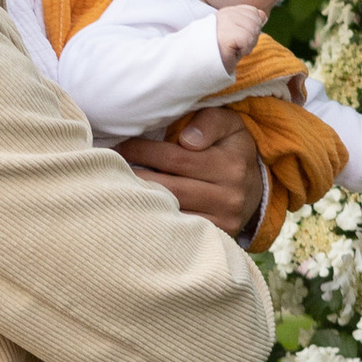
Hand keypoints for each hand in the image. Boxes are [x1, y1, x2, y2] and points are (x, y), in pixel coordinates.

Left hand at [117, 107, 264, 236]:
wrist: (255, 190)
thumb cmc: (231, 149)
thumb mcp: (229, 125)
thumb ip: (209, 122)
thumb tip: (186, 140)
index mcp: (230, 164)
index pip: (174, 158)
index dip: (142, 150)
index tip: (120, 146)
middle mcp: (229, 196)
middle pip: (168, 187)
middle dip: (133, 177)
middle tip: (106, 168)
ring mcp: (223, 222)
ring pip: (170, 213)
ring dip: (139, 202)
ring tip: (114, 189)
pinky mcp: (217, 239)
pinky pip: (178, 233)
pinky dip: (155, 222)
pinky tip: (136, 211)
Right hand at [211, 2, 264, 66]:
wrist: (204, 66)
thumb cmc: (223, 52)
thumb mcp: (240, 35)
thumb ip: (251, 23)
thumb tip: (263, 15)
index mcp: (228, 12)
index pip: (253, 12)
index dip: (252, 27)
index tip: (239, 39)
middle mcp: (226, 13)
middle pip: (255, 21)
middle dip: (252, 37)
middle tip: (237, 46)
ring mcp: (224, 22)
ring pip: (253, 30)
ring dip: (248, 45)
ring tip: (235, 49)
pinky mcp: (225, 34)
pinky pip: (247, 40)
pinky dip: (245, 49)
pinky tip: (234, 52)